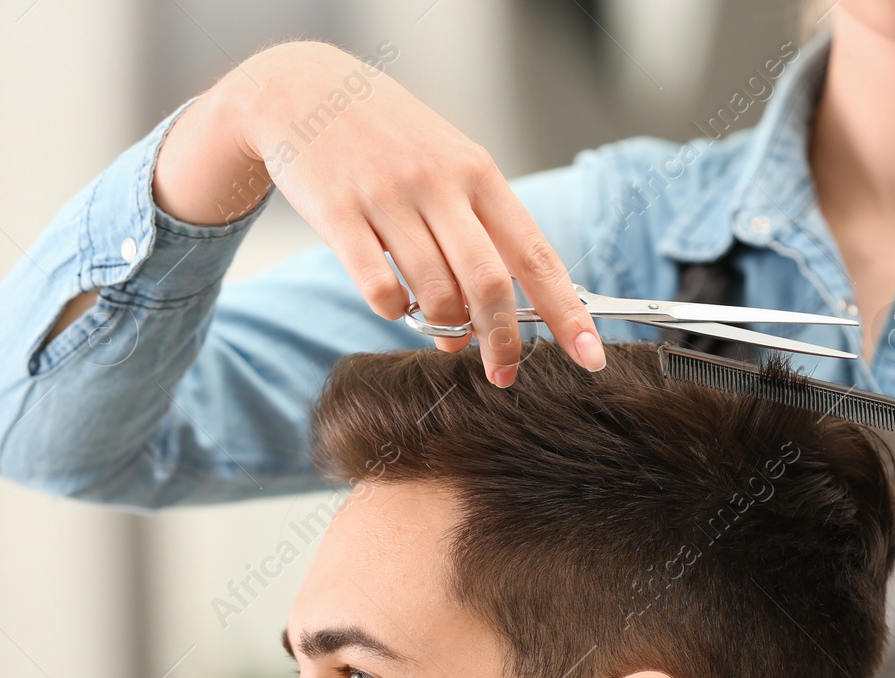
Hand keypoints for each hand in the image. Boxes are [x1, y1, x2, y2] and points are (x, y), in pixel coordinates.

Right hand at [153, 41, 603, 385]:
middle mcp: (440, 184)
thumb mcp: (447, 166)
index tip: (591, 356)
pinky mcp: (339, 213)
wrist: (303, 88)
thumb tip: (488, 322)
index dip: (568, 313)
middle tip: (503, 372)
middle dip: (503, 341)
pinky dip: (393, 311)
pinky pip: (379, 288)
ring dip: (443, 327)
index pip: (537, 255)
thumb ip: (474, 238)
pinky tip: (392, 300)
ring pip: (435, 293)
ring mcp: (389, 197)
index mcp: (479, 174)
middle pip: (489, 284)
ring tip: (438, 325)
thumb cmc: (388, 138)